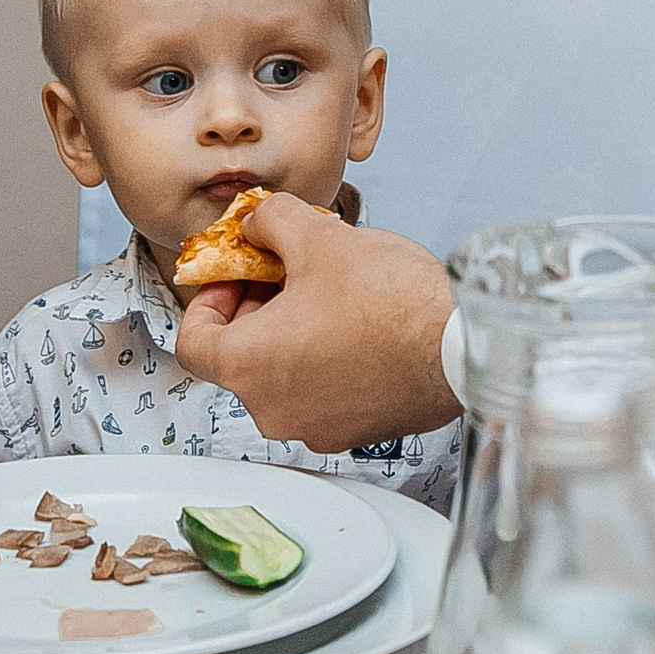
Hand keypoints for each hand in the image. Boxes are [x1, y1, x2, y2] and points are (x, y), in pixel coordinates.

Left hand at [174, 191, 459, 450]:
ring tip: (327, 291)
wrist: (462, 345)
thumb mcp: (316, 237)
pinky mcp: (354, 431)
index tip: (234, 277)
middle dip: (254, 309)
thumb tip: (256, 223)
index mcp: (248, 366)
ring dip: (289, 332)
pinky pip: (319, 392)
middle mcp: (273, 409)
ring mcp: (315, 426)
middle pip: (238, 357)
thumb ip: (270, 222)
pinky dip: (323, 359)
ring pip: (280, 375)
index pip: (192, 342)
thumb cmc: (392, 302)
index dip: (208, 300)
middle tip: (283, 272)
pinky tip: (357, 322)